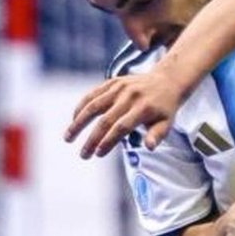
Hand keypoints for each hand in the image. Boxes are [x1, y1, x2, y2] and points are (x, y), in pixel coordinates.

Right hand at [64, 65, 186, 158]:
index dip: (108, 141)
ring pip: (94, 105)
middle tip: (83, 155)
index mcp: (144, 108)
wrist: (166, 80)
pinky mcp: (112, 82)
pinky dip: (81, 106)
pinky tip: (73, 119)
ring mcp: (119, 88)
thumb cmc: (165, 108)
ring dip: (79, 122)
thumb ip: (157, 135)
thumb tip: (149, 147)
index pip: (122, 127)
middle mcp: (129, 96)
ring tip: (68, 137)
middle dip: (92, 139)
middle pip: (105, 120)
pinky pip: (92, 94)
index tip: (98, 154)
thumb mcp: (167, 123)